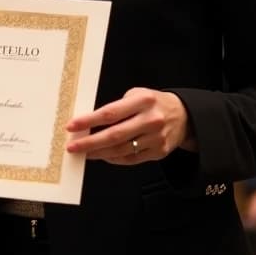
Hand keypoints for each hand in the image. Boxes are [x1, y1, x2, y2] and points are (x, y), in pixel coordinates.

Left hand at [64, 87, 194, 164]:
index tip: (72, 126)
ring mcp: (155, 138)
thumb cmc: (153, 103)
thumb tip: (90, 124)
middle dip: (89, 142)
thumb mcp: (137, 95)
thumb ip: (117, 108)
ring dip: (99, 153)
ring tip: (84, 152)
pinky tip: (103, 156)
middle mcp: (150, 120)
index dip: (89, 121)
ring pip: (121, 150)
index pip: (110, 113)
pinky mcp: (158, 152)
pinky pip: (131, 159)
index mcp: (143, 101)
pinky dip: (114, 159)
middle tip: (72, 146)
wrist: (184, 115)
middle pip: (114, 135)